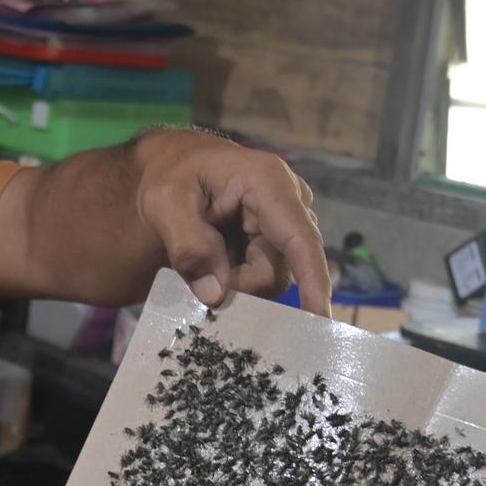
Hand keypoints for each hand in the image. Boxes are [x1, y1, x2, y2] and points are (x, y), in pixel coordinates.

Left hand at [132, 129, 332, 316]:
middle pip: (275, 272)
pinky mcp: (281, 240)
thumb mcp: (165, 202)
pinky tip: (216, 256)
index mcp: (268, 183)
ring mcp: (288, 224)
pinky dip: (235, 277)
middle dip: (236, 284)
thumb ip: (188, 246)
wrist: (178, 167)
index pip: (300, 239)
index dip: (313, 280)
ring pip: (268, 280)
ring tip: (203, 254)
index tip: (320, 318)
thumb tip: (216, 296)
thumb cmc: (172, 175)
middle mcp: (290, 203)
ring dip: (232, 280)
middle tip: (195, 269)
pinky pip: (263, 277)